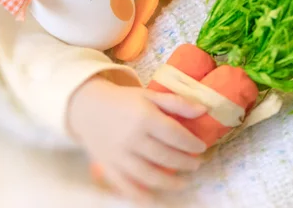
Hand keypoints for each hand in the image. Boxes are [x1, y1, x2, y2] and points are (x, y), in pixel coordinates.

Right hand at [68, 77, 206, 201]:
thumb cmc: (125, 101)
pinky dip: (142, 197)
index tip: (202, 147)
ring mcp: (119, 156)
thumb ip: (177, 103)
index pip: (175, 134)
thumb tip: (203, 110)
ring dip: (171, 182)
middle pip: (165, 156)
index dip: (191, 143)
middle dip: (185, 163)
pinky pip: (127, 187)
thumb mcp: (150, 95)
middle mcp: (132, 138)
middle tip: (197, 164)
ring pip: (149, 175)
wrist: (89, 108)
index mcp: (144, 117)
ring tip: (185, 182)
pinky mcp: (109, 168)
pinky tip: (157, 199)